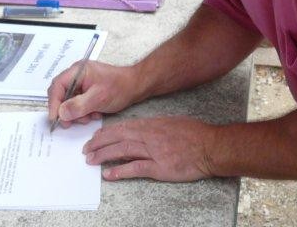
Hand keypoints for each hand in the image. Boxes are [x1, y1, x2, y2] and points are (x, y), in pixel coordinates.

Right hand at [47, 61, 139, 127]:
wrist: (136, 86)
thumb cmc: (120, 87)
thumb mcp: (98, 98)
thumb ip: (78, 106)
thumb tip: (61, 113)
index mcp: (78, 71)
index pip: (57, 86)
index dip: (53, 103)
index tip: (55, 118)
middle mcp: (78, 75)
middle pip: (61, 94)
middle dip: (65, 110)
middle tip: (69, 123)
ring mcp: (82, 83)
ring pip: (69, 101)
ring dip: (76, 113)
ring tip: (89, 117)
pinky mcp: (87, 91)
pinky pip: (78, 104)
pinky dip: (83, 112)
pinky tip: (94, 114)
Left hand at [83, 116, 217, 181]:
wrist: (210, 146)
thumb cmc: (195, 134)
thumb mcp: (172, 122)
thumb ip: (155, 126)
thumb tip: (141, 128)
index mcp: (152, 124)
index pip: (123, 127)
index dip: (106, 132)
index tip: (95, 137)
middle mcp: (149, 135)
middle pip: (118, 137)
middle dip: (99, 143)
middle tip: (86, 149)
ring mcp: (153, 151)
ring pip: (122, 150)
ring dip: (104, 155)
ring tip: (91, 160)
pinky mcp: (159, 167)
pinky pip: (135, 168)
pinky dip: (120, 171)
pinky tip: (109, 174)